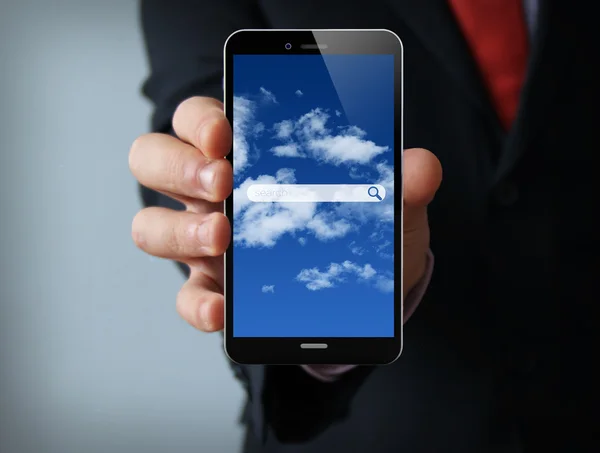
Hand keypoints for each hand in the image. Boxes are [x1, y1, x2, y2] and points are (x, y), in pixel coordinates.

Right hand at [129, 96, 441, 331]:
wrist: (359, 293)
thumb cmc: (359, 231)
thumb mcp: (386, 206)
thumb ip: (401, 184)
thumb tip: (422, 166)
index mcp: (244, 155)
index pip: (198, 119)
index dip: (200, 120)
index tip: (227, 134)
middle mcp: (212, 193)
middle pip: (153, 159)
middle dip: (178, 165)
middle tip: (224, 181)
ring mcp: (205, 243)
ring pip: (151, 226)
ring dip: (180, 230)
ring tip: (223, 238)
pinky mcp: (212, 290)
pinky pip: (185, 297)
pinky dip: (196, 304)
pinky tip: (223, 310)